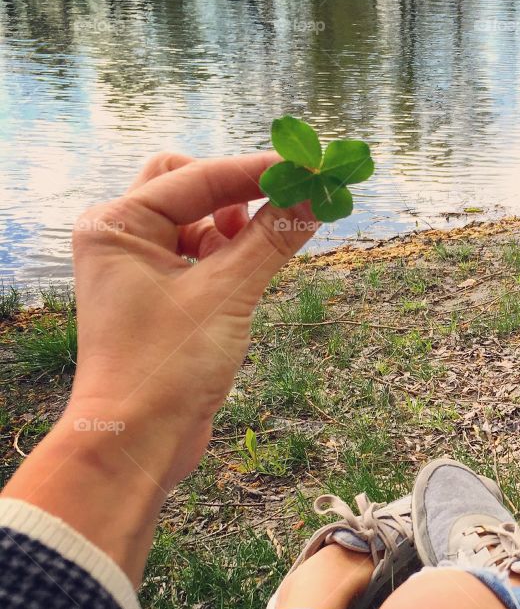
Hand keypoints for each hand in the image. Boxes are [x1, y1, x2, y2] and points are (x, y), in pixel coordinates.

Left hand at [3, 151, 318, 579]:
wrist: (136, 440)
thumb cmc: (164, 367)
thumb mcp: (227, 295)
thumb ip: (271, 240)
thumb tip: (312, 199)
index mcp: (118, 225)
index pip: (197, 177)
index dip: (256, 171)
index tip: (307, 167)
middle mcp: (122, 239)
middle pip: (187, 185)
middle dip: (237, 193)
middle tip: (284, 203)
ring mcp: (139, 268)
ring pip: (197, 222)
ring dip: (237, 226)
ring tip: (274, 243)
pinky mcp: (160, 297)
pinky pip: (201, 257)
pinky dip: (232, 256)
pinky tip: (259, 268)